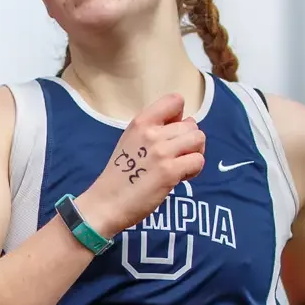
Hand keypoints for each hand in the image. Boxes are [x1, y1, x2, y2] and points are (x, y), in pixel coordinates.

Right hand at [78, 92, 204, 235]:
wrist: (106, 203)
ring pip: (199, 140)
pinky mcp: (170, 172)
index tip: (171, 133)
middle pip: (192, 125)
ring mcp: (162, 152)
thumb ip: (155, 130)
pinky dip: (193, 170)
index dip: (180, 117)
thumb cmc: (119, 174)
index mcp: (140, 122)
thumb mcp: (130, 141)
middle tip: (176, 157)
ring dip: (194, 154)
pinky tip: (179, 178)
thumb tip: (188, 123)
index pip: (175, 101)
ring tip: (180, 166)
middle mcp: (152, 133)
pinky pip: (198, 161)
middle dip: (189, 141)